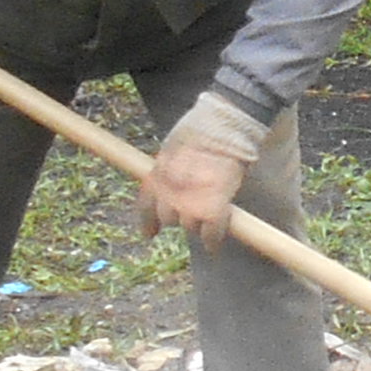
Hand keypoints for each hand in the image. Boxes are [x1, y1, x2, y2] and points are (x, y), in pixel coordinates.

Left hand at [140, 127, 248, 242]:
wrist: (224, 125)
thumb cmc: (201, 128)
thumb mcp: (173, 147)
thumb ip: (168, 169)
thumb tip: (168, 183)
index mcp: (158, 174)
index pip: (146, 207)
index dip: (148, 222)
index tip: (150, 233)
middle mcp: (170, 192)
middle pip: (169, 218)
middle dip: (178, 216)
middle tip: (190, 212)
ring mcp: (192, 202)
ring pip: (190, 226)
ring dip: (197, 224)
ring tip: (207, 217)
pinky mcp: (215, 207)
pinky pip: (211, 232)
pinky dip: (213, 240)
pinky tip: (213, 244)